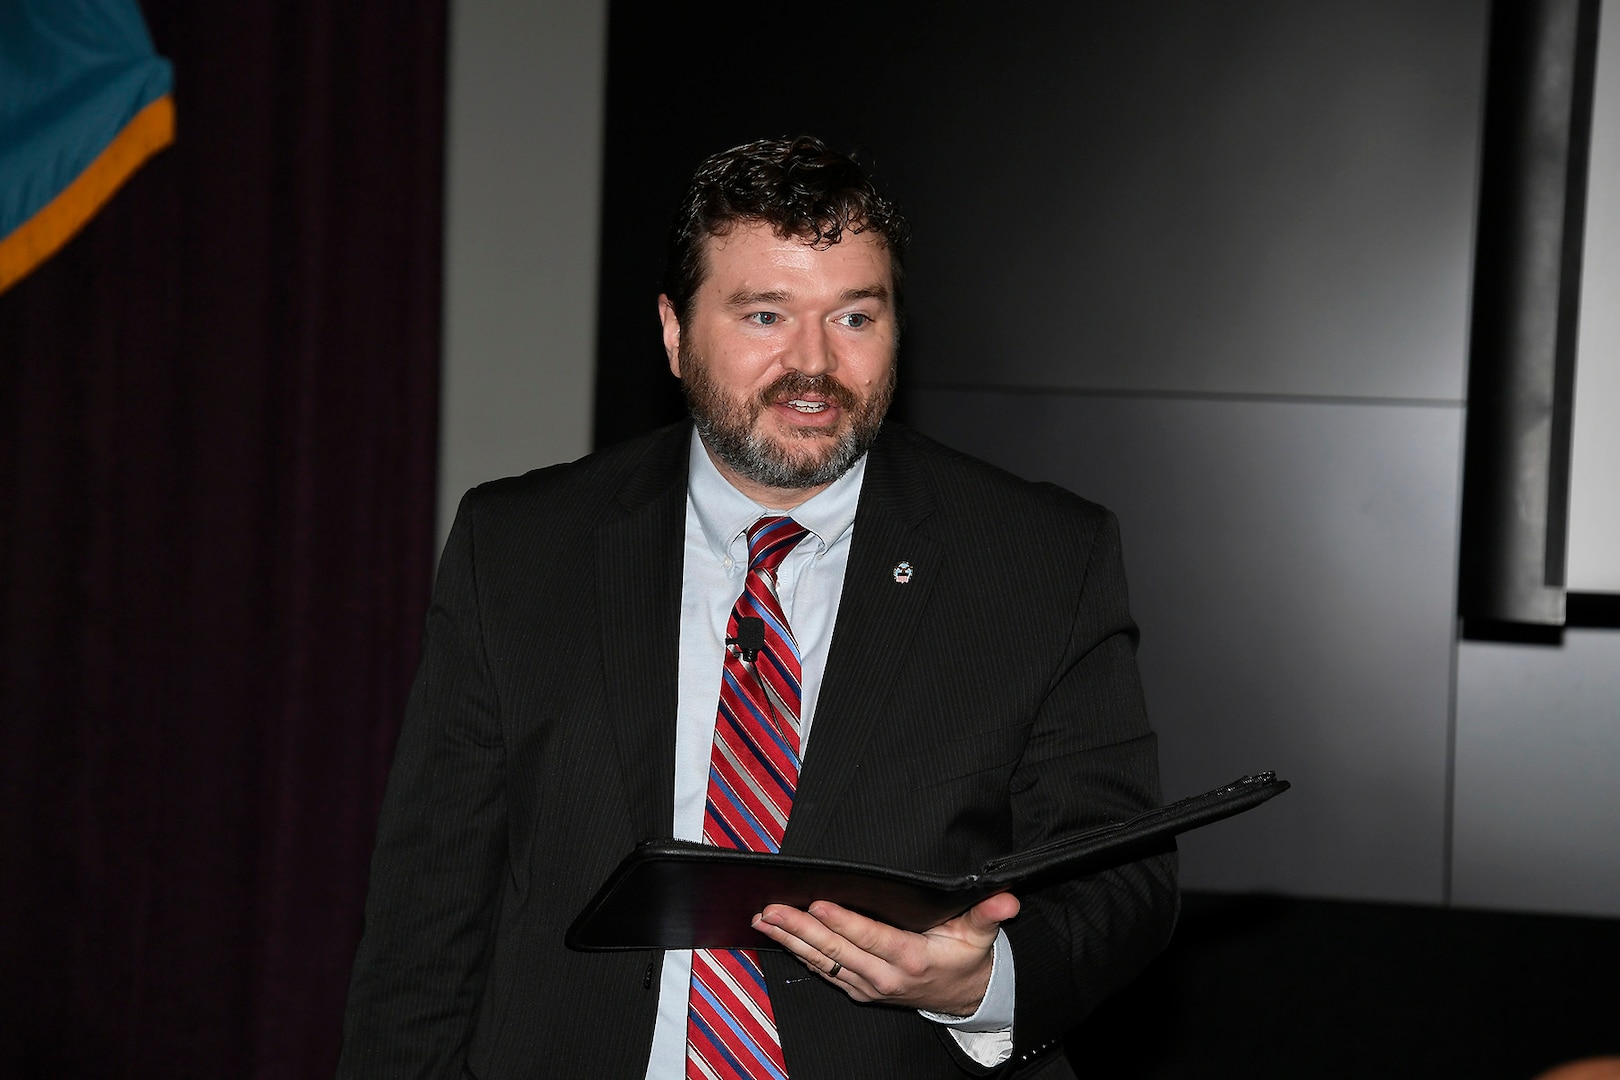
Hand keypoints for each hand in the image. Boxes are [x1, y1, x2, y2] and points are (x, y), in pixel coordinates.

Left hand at [750, 892, 1019, 1016]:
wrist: (965, 997)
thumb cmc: (967, 957)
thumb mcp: (980, 933)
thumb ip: (988, 914)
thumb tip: (1006, 900)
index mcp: (911, 958)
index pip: (869, 937)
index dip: (842, 922)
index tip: (816, 905)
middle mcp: (884, 977)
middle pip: (836, 950)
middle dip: (800, 929)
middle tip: (773, 910)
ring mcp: (869, 986)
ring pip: (823, 962)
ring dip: (791, 941)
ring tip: (766, 920)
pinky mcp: (859, 990)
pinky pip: (825, 972)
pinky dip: (801, 955)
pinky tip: (782, 938)